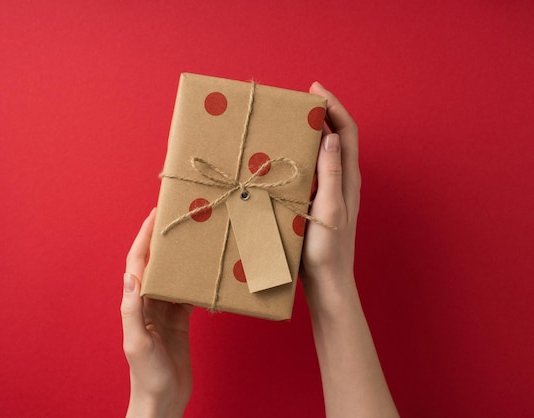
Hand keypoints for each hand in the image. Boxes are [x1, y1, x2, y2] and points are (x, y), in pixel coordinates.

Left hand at [121, 208, 193, 417]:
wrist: (163, 399)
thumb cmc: (147, 375)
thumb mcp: (137, 342)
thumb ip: (132, 310)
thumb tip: (130, 275)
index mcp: (135, 304)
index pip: (138, 263)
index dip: (144, 238)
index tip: (153, 215)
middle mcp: (148, 303)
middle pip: (155, 264)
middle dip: (161, 240)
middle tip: (175, 219)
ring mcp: (164, 312)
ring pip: (172, 277)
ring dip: (179, 258)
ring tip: (192, 239)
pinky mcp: (179, 321)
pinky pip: (186, 295)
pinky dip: (194, 283)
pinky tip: (205, 273)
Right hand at [301, 82, 360, 299]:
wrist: (327, 283)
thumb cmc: (328, 251)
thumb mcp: (329, 209)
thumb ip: (331, 174)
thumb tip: (329, 136)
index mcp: (348, 179)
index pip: (346, 132)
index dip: (334, 107)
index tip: (315, 89)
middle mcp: (343, 181)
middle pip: (337, 137)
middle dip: (323, 114)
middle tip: (299, 101)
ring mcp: (332, 192)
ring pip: (325, 153)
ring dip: (312, 133)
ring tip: (291, 122)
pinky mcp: (319, 203)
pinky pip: (314, 170)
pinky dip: (303, 155)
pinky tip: (286, 157)